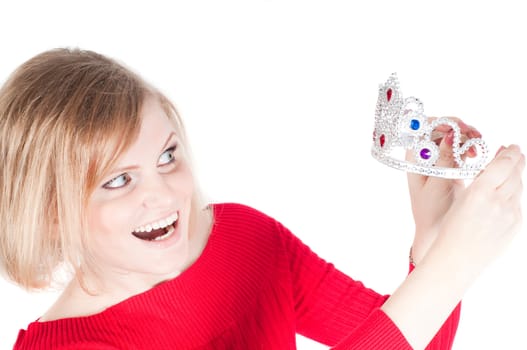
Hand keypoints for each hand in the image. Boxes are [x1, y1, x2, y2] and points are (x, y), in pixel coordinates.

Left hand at [406, 117, 480, 262]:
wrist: (437, 232)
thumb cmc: (431, 212)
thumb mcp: (437, 185)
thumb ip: (444, 160)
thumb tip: (449, 135)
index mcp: (414, 160)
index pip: (421, 130)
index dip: (439, 123)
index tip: (457, 128)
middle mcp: (424, 158)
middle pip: (440, 130)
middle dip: (458, 128)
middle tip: (475, 136)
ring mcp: (438, 161)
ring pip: (452, 137)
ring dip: (467, 137)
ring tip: (477, 148)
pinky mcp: (450, 166)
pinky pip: (460, 148)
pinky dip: (470, 147)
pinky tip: (477, 154)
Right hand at [436, 144, 523, 268]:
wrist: (457, 260)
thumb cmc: (450, 230)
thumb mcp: (461, 199)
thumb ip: (481, 181)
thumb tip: (496, 166)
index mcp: (480, 192)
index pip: (503, 164)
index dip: (510, 152)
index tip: (510, 145)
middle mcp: (499, 202)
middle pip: (515, 173)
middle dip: (515, 161)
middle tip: (513, 152)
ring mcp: (510, 215)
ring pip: (518, 187)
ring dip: (515, 176)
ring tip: (511, 169)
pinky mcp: (515, 226)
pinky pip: (518, 203)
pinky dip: (514, 193)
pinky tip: (506, 192)